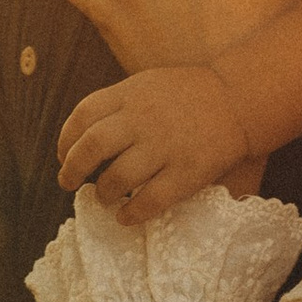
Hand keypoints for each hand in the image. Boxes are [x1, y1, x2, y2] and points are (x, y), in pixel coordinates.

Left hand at [58, 64, 252, 222]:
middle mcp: (142, 119)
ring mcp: (165, 147)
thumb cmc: (188, 94)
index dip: (65, 140)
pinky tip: (125, 216)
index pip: (83, 116)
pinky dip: (131, 213)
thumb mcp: (147, 84)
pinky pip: (151, 201)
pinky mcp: (186, 172)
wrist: (238, 99)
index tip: (63, 156)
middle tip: (68, 182)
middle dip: (73, 169)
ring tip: (103, 197)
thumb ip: (117, 105)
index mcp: (130, 94)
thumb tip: (81, 137)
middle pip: (92, 147)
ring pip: (117, 178)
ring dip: (103, 193)